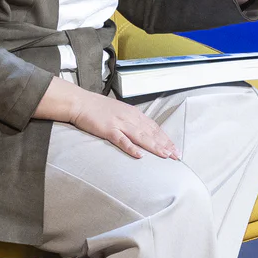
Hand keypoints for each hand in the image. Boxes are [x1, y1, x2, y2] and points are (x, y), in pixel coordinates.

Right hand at [65, 87, 179, 159]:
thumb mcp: (120, 111)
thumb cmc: (98, 108)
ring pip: (141, 136)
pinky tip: (140, 155)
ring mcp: (119, 123)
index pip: (154, 127)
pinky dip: (131, 148)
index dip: (165, 139)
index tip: (175, 148)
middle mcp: (130, 118)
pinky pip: (122, 140)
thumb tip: (143, 130)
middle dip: (165, 144)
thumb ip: (131, 120)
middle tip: (176, 156)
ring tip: (165, 155)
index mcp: (133, 114)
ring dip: (154, 146)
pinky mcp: (108, 130)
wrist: (80, 102)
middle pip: (151, 133)